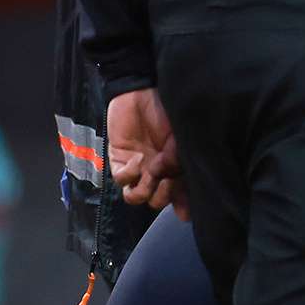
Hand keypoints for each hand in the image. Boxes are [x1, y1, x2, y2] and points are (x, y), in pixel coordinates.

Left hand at [106, 88, 188, 219]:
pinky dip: (129, 174)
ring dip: (144, 191)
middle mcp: (157, 173)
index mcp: (176, 169)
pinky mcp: (119, 160)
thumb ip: (178, 161)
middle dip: (163, 194)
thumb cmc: (166, 111)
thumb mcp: (180, 137)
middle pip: (158, 200)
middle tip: (166, 180)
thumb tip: (169, 179)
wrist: (140, 91)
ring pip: (137, 197)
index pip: (181, 197)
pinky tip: (137, 159)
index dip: (183, 207)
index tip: (184, 212)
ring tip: (149, 175)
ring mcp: (138, 168)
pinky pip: (122, 180)